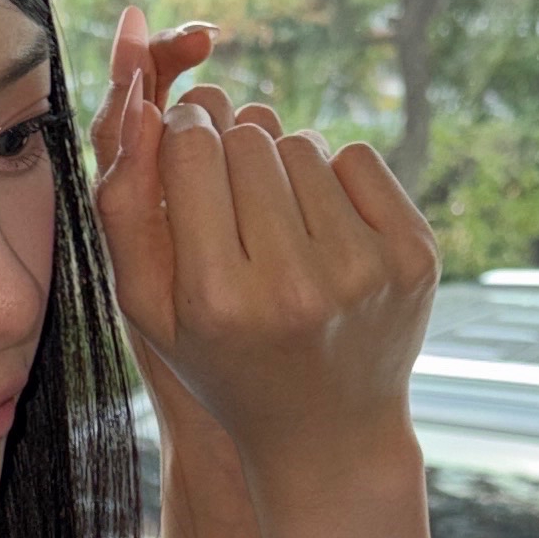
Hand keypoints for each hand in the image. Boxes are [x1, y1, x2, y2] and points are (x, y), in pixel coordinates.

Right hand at [94, 6, 438, 490]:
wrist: (328, 434)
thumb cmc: (224, 361)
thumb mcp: (150, 308)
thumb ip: (125, 207)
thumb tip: (141, 103)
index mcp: (218, 298)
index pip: (191, 147)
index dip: (185, 139)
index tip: (190, 160)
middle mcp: (293, 286)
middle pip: (249, 139)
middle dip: (233, 155)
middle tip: (237, 208)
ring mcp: (363, 272)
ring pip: (303, 143)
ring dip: (284, 169)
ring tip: (281, 230)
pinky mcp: (413, 257)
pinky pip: (357, 156)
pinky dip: (337, 177)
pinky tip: (325, 233)